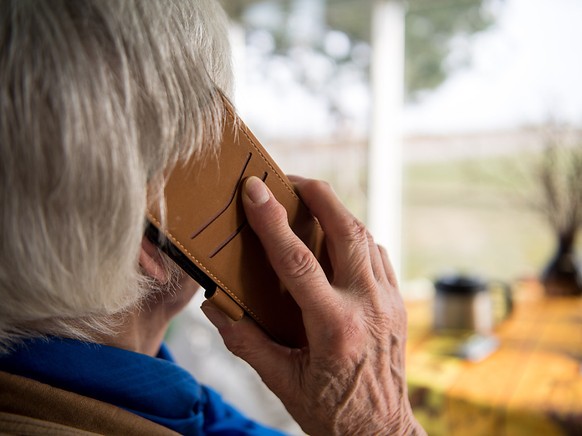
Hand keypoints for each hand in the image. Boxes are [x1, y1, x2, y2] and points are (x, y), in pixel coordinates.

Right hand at [202, 176, 423, 435]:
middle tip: (290, 180)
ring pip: (366, 237)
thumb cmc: (331, 413)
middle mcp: (367, 306)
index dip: (271, 220)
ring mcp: (389, 302)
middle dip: (319, 194)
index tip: (254, 189)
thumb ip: (246, 341)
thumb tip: (214, 306)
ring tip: (310, 202)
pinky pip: (378, 255)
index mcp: (334, 327)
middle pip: (347, 230)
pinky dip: (356, 237)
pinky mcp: (398, 303)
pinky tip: (337, 239)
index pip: (297, 261)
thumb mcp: (281, 383)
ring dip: (338, 211)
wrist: (382, 433)